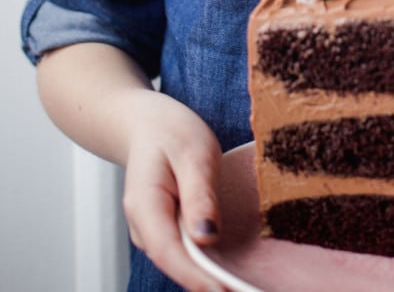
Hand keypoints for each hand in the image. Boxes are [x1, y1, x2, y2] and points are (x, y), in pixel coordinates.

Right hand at [121, 90, 225, 290]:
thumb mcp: (193, 152)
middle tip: (244, 290)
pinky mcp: (165, 232)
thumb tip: (207, 239)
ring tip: (241, 285)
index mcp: (144, 205)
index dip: (196, 276)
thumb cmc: (170, 132)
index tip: (225, 290)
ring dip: (208, 277)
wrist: (147, 125)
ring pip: (179, 263)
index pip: (168, 251)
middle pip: (175, 264)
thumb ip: (200, 194)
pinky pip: (184, 253)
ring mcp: (152, 232)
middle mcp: (143, 227)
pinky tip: (229, 268)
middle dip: (207, 282)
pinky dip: (205, 263)